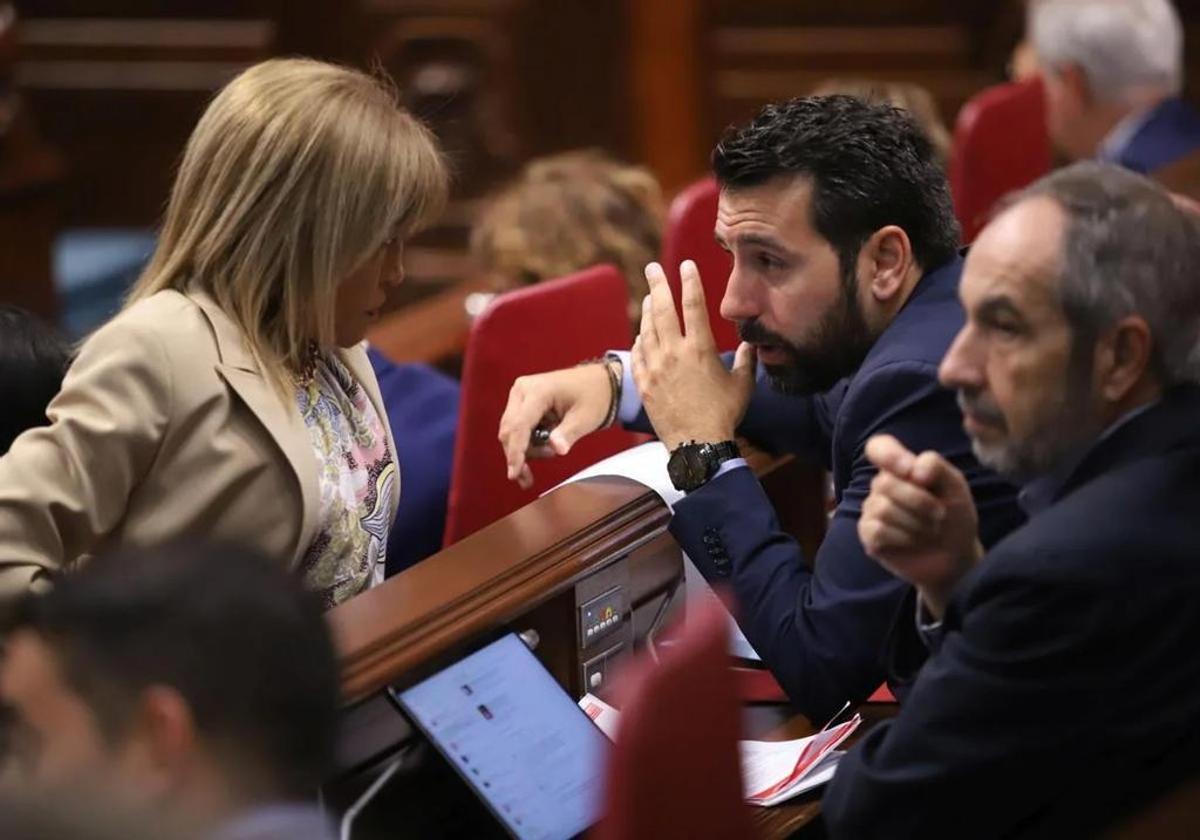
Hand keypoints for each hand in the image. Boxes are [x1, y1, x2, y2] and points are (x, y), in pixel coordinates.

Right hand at [498, 362, 613, 488]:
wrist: (599, 382)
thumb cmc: (594, 397)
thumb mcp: (585, 418)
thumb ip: (569, 434)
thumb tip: (557, 449)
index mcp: (538, 391)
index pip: (520, 426)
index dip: (516, 452)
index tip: (514, 474)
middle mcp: (522, 390)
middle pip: (510, 430)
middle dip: (517, 456)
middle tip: (527, 479)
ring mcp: (520, 395)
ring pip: (510, 431)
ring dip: (523, 450)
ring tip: (549, 453)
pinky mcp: (522, 402)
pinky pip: (516, 428)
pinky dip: (525, 443)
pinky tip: (541, 450)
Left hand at [630, 260, 755, 450]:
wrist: (697, 445)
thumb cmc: (723, 415)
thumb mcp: (741, 385)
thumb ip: (745, 360)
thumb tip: (751, 344)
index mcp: (700, 349)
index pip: (694, 305)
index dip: (690, 281)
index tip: (686, 265)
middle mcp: (674, 353)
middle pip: (663, 309)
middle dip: (658, 284)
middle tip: (652, 267)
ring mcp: (655, 368)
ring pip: (647, 329)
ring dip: (648, 310)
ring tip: (651, 297)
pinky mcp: (644, 384)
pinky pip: (638, 355)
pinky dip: (640, 341)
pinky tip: (642, 334)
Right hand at [857, 434, 982, 619]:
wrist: (956, 556)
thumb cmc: (955, 517)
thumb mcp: (955, 487)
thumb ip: (936, 466)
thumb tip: (912, 470)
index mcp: (901, 468)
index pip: (878, 448)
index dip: (888, 455)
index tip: (909, 470)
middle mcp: (882, 486)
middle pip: (885, 482)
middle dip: (919, 501)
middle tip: (940, 514)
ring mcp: (872, 510)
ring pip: (883, 508)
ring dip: (916, 523)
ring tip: (929, 530)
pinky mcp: (868, 535)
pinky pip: (878, 530)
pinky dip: (903, 537)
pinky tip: (913, 541)